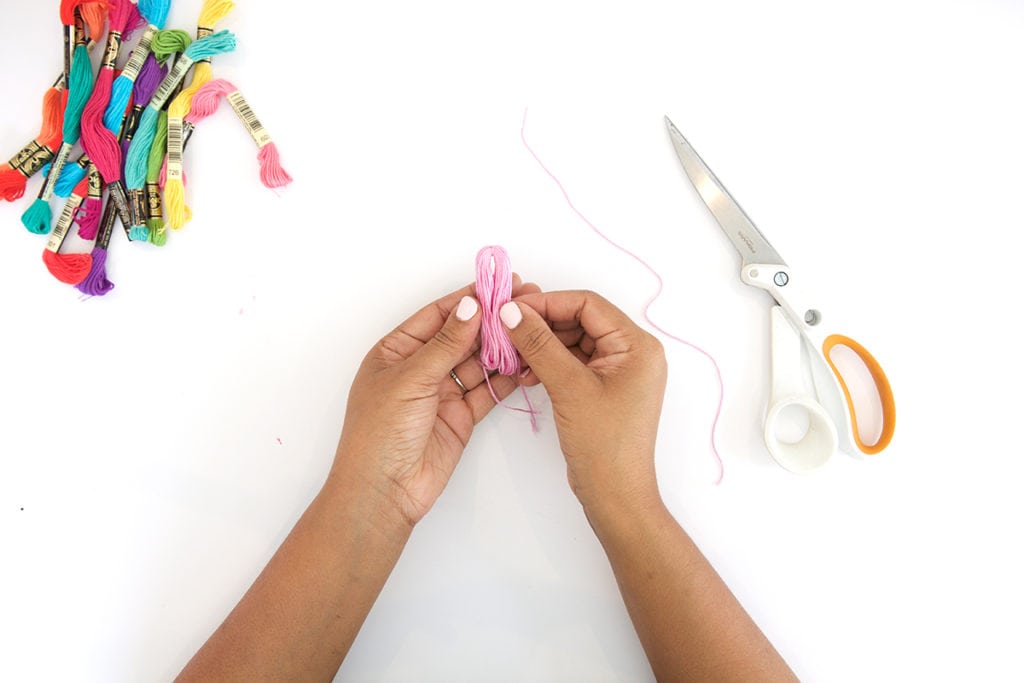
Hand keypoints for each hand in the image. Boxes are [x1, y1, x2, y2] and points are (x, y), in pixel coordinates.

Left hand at [332, 278, 539, 527]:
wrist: (383, 491)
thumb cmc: (379, 433)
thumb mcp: (411, 379)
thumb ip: (445, 343)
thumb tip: (471, 306)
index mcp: (396, 351)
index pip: (438, 315)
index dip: (469, 299)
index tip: (500, 285)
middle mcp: (419, 368)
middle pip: (461, 336)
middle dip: (491, 321)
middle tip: (526, 303)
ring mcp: (441, 393)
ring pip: (477, 362)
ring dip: (501, 348)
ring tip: (530, 331)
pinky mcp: (459, 416)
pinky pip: (485, 390)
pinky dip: (504, 378)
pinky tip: (524, 364)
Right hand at [500, 290, 667, 522]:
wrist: (615, 495)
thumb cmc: (603, 443)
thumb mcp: (569, 387)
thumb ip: (539, 344)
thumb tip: (511, 312)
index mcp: (637, 345)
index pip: (588, 304)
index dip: (548, 303)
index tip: (512, 310)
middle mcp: (632, 353)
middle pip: (580, 320)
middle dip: (543, 325)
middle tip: (507, 331)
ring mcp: (619, 371)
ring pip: (574, 341)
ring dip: (543, 345)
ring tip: (514, 357)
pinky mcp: (604, 388)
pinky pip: (574, 362)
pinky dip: (550, 363)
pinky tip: (527, 372)